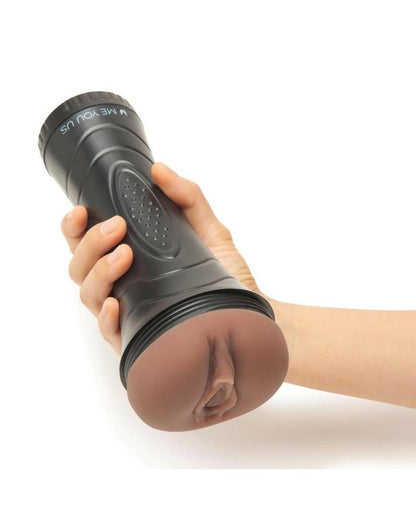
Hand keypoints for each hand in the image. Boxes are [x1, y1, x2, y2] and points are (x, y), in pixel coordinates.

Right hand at [60, 162, 262, 354]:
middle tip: (116, 228)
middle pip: (80, 267)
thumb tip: (160, 169)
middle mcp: (123, 286)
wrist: (248, 315)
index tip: (82, 211)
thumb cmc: (226, 277)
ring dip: (99, 271)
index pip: (87, 243)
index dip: (75, 227)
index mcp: (130, 260)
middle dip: (90, 244)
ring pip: (88, 295)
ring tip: (124, 255)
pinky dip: (107, 316)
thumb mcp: (210, 231)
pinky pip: (108, 331)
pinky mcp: (139, 339)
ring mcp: (129, 313)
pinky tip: (117, 303)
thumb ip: (188, 198)